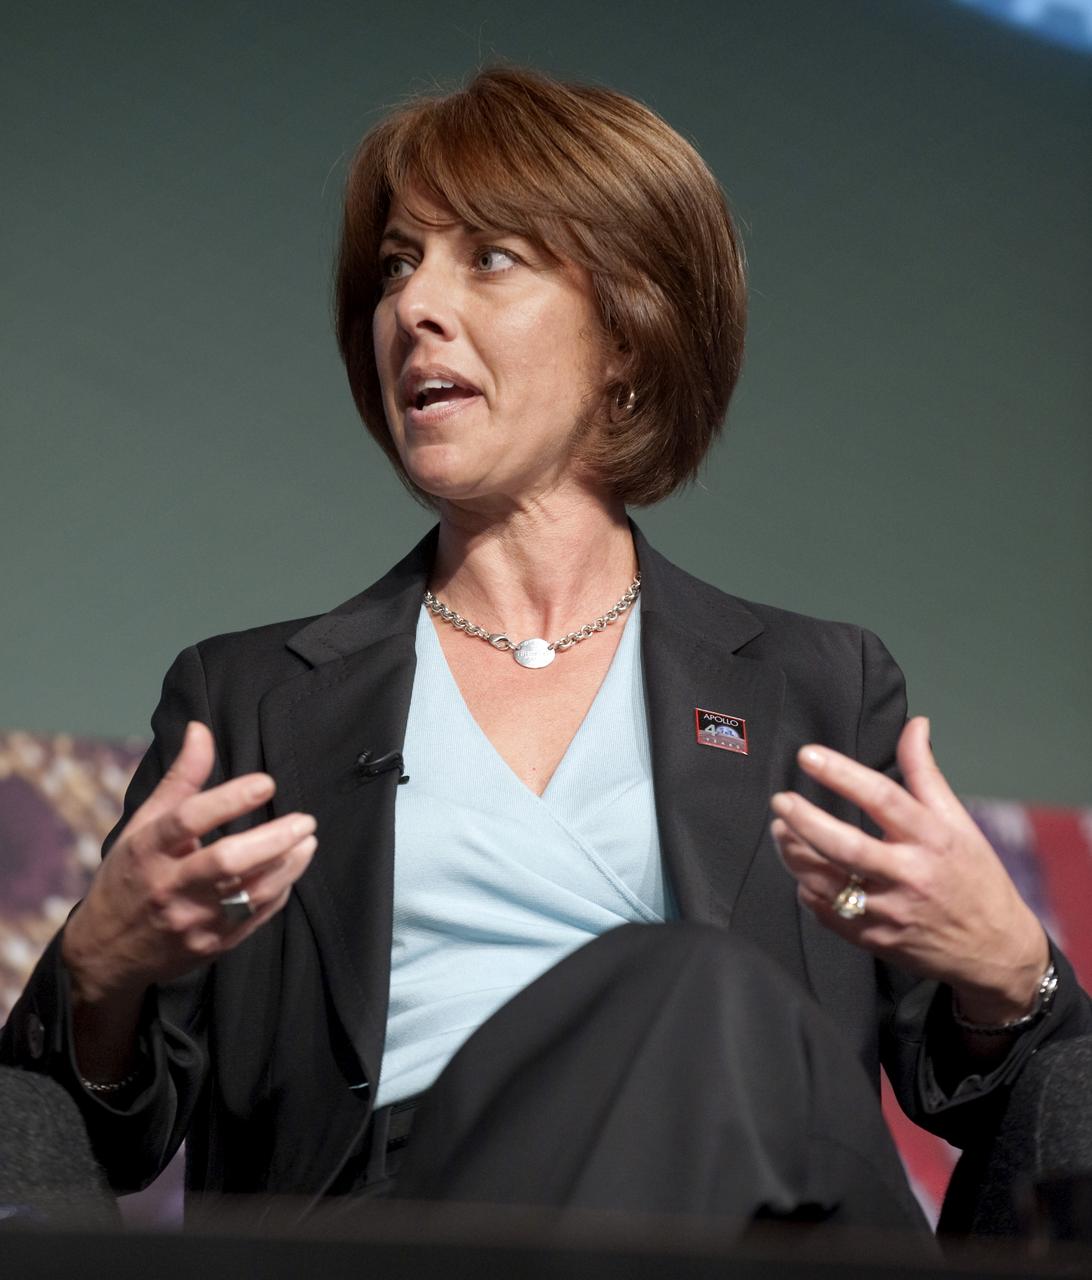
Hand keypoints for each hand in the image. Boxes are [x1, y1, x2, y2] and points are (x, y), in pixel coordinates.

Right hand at [63, 721, 316, 1004]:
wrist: (106, 953)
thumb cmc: (129, 877)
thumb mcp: (142, 826)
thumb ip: (180, 779)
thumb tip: (201, 729)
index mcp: (148, 850)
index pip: (189, 819)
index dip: (229, 799)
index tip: (266, 783)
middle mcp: (170, 886)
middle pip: (226, 861)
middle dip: (273, 838)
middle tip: (305, 820)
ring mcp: (192, 921)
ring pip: (250, 894)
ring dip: (288, 865)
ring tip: (308, 840)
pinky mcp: (213, 945)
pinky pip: (256, 918)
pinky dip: (280, 890)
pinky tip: (292, 868)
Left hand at [770, 716, 1048, 1023]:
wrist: (996, 951)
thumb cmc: (975, 876)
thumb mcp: (959, 822)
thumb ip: (927, 773)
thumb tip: (916, 724)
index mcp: (932, 838)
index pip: (882, 797)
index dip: (841, 773)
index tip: (807, 755)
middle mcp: (910, 875)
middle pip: (846, 846)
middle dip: (805, 821)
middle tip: (780, 801)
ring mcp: (891, 912)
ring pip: (827, 882)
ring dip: (795, 855)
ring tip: (780, 831)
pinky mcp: (876, 940)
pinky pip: (828, 914)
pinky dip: (809, 891)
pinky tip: (802, 873)